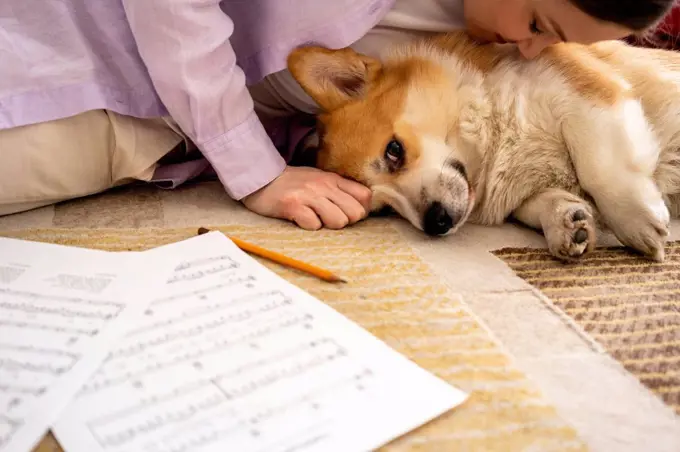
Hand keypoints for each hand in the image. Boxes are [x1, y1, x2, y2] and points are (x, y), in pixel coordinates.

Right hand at [242, 166, 371, 229]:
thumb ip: (339, 190)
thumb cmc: (294, 183)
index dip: (361, 210)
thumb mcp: (320, 179)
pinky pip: (313, 225)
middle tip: (329, 218)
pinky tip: (300, 220)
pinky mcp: (292, 206)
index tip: (348, 214)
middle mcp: (324, 185)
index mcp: (333, 179)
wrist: (261, 178)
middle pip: (355, 213)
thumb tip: (361, 207)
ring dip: (328, 225)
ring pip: (338, 221)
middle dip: (346, 221)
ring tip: (315, 219)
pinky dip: (309, 226)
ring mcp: (308, 195)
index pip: (365, 196)